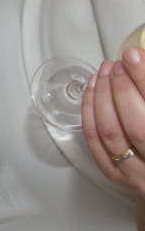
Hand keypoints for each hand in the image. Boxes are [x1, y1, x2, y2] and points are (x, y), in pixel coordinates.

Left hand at [81, 48, 144, 197]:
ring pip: (110, 133)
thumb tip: (140, 61)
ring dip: (103, 97)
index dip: (143, 78)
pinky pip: (95, 142)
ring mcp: (137, 173)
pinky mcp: (117, 176)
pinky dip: (90, 113)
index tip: (133, 55)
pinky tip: (93, 92)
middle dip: (122, 88)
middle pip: (136, 124)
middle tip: (118, 64)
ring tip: (105, 72)